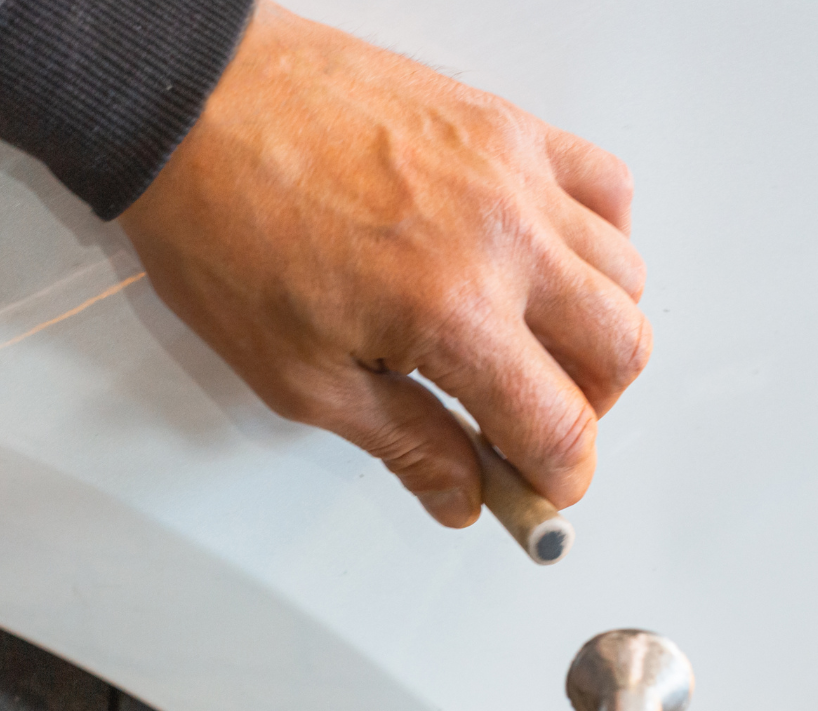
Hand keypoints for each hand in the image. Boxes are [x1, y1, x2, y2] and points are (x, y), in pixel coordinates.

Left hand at [120, 2, 648, 525]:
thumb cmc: (221, 222)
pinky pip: (607, 186)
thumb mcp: (298, 375)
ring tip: (532, 349)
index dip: (558, 480)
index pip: (560, 424)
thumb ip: (401, 441)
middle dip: (586, 412)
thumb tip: (458, 492)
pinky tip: (549, 263)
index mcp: (450, 309)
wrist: (192, 110)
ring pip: (625, 272)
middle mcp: (501, 235)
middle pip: (620, 350)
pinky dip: (601, 237)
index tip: (536, 492)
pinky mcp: (507, 124)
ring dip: (595, 331)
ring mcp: (513, 171)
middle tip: (528, 428)